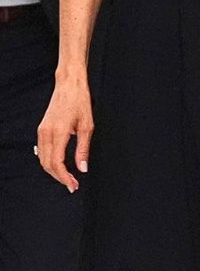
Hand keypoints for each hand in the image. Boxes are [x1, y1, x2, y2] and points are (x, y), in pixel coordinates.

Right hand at [36, 73, 93, 192]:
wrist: (69, 85)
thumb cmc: (80, 101)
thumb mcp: (87, 126)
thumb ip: (83, 149)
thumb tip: (83, 168)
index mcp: (58, 133)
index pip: (57, 163)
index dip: (64, 177)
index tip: (73, 185)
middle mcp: (46, 133)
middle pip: (47, 164)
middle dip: (59, 177)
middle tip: (72, 185)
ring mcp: (42, 131)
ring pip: (43, 159)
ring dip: (53, 171)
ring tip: (67, 177)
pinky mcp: (42, 129)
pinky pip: (42, 150)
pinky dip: (48, 161)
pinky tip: (57, 165)